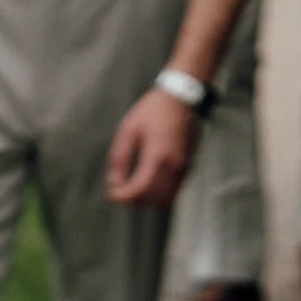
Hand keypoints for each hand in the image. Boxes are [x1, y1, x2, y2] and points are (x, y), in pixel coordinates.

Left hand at [106, 87, 194, 206]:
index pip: (141, 189)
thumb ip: (120, 158)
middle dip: (135, 201)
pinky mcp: (188, 167)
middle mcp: (174, 166)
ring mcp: (184, 168)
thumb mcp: (128, 130)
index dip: (125, 196)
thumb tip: (114, 182)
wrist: (179, 100)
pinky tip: (145, 184)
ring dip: (148, 200)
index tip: (112, 194)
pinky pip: (174, 191)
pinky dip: (159, 195)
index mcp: (157, 156)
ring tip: (130, 189)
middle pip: (154, 199)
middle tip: (119, 191)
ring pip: (166, 199)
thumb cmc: (151, 112)